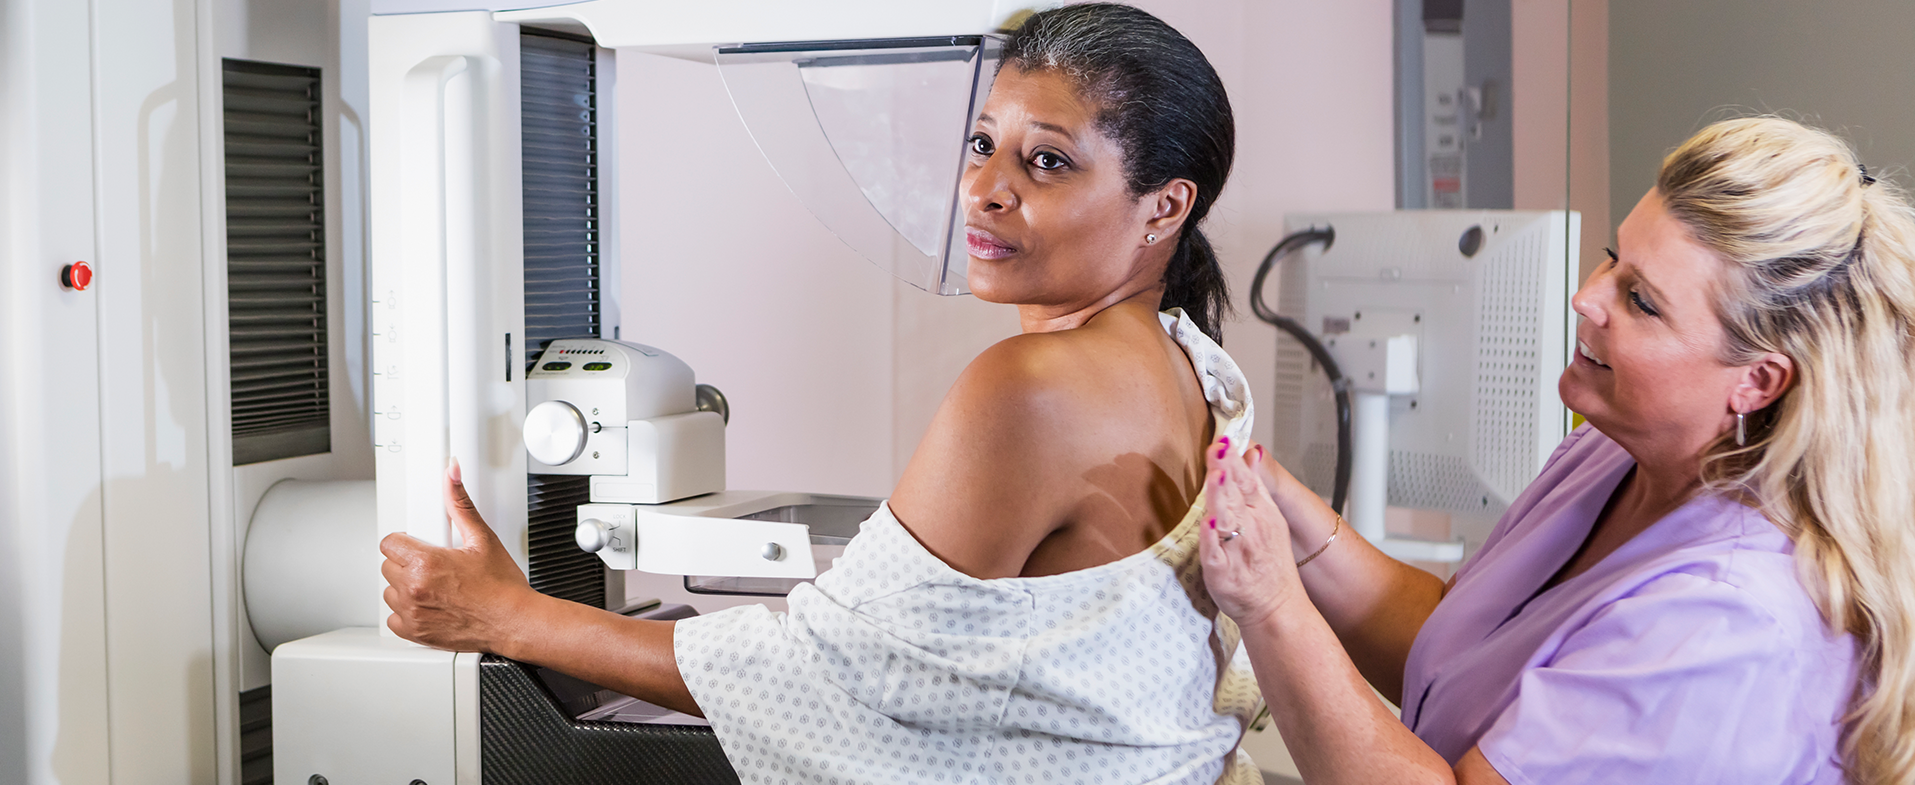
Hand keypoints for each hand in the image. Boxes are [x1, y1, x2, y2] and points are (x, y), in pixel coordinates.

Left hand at [380, 459, 537, 652]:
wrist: (514, 622)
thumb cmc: (502, 587)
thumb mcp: (482, 538)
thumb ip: (460, 504)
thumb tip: (452, 476)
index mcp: (426, 562)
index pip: (389, 543)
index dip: (406, 541)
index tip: (419, 545)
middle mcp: (414, 588)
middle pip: (389, 566)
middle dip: (408, 563)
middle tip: (434, 566)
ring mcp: (412, 613)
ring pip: (390, 592)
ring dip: (406, 588)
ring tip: (434, 586)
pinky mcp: (415, 633)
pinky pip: (394, 620)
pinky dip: (407, 614)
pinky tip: (429, 605)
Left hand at [1199, 439, 1307, 629]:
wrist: (1276, 607)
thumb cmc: (1269, 564)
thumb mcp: (1269, 518)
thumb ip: (1256, 485)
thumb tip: (1251, 453)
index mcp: (1261, 514)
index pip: (1246, 481)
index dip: (1233, 460)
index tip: (1223, 439)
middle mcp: (1250, 529)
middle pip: (1235, 496)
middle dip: (1225, 471)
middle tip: (1217, 447)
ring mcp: (1236, 551)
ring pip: (1226, 520)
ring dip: (1221, 499)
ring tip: (1216, 477)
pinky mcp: (1222, 574)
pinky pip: (1215, 554)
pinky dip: (1211, 540)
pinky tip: (1208, 525)